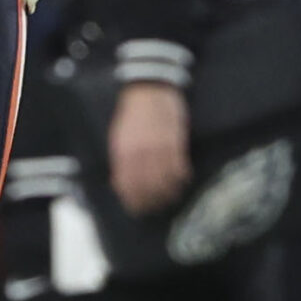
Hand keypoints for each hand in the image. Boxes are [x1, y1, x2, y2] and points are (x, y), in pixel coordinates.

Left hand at [108, 81, 192, 215]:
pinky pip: (179, 168)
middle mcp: (139, 153)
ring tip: (171, 198)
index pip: (127, 185)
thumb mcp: (119, 137)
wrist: (149, 90)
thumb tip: (117, 184)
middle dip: (152, 202)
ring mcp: (158, 148)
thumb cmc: (132, 115)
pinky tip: (183, 181)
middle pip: (147, 187)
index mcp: (122, 152)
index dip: (133, 201)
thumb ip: (119, 160)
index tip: (137, 210)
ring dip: (169, 193)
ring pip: (165, 181)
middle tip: (156, 208)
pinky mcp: (175, 142)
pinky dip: (182, 178)